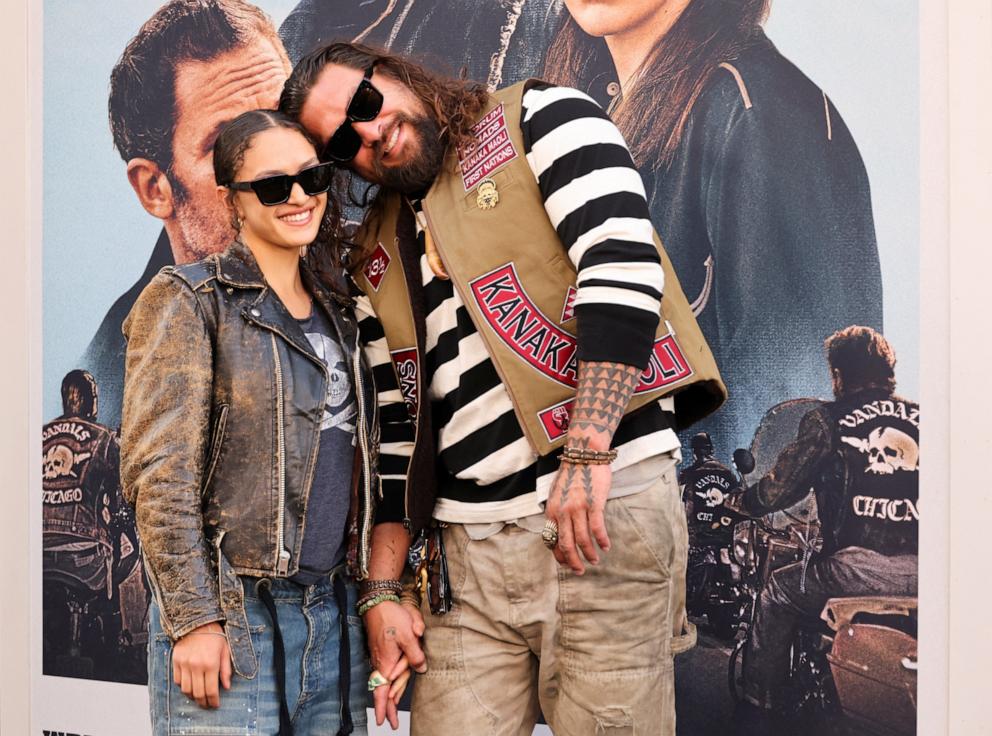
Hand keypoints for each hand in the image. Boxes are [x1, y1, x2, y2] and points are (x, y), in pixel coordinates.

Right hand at [172, 622, 231, 707]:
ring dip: (192, 696)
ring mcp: (185, 664)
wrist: (197, 621)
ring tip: (198, 697)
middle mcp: (197, 666)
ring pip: (186, 689)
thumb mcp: (225, 650)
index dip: (213, 701)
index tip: (215, 705)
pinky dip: (183, 686)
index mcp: (211, 663)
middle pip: (198, 693)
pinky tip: (190, 685)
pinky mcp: (176, 661)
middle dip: (203, 702)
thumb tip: (227, 687)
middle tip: (207, 705)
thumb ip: (226, 669)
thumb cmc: (214, 635)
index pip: (211, 690)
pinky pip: (177, 680)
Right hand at [364, 600, 425, 726]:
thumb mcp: (409, 635)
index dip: (383, 708)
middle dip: (387, 708)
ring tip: (391, 711)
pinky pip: (385, 671)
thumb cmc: (392, 617)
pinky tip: (391, 687)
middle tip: (389, 724)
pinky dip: (388, 683)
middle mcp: (381, 662)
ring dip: (388, 696)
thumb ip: (415, 655)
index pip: (382, 691)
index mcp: (386, 662)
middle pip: (383, 690)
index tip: (383, 722)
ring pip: (384, 681)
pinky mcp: (382, 649)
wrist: (378, 601)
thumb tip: (421, 669)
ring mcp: (380, 656)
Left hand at [545, 460, 611, 573]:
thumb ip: (556, 511)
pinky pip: (597, 529)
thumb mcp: (556, 493)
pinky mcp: (594, 504)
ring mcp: (578, 508)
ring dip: (589, 554)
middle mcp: (562, 511)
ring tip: (595, 560)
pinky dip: (602, 540)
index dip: (559, 555)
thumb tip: (557, 528)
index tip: (566, 563)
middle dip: (573, 561)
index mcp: (551, 510)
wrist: (584, 454)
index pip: (552, 539)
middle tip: (580, 571)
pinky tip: (606, 546)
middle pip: (566, 544)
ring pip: (582, 540)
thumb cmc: (572, 474)